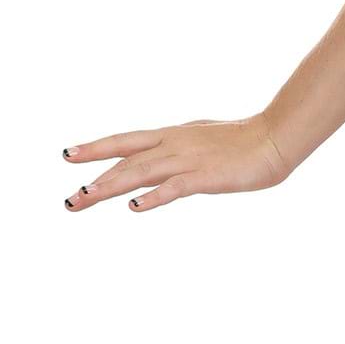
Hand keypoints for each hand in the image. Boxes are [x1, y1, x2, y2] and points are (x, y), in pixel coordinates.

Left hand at [60, 116, 289, 214]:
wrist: (276, 138)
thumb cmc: (246, 141)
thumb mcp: (203, 141)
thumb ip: (181, 150)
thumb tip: (164, 160)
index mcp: (172, 136)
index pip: (125, 141)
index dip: (96, 147)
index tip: (68, 155)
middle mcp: (173, 145)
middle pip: (125, 162)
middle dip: (94, 179)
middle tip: (70, 200)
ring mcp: (189, 159)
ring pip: (141, 172)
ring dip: (110, 186)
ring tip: (85, 198)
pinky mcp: (207, 176)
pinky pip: (174, 187)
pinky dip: (153, 197)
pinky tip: (134, 207)